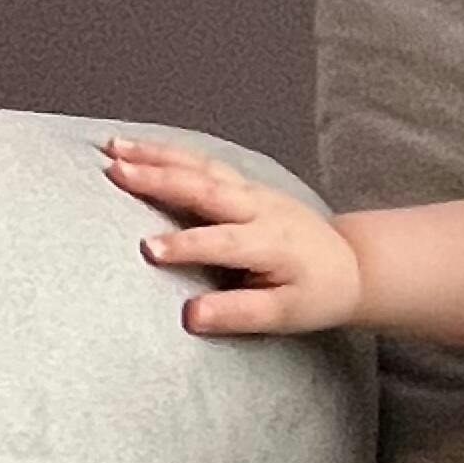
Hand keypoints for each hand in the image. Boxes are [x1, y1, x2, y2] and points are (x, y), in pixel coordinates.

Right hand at [102, 137, 363, 335]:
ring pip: (202, 167)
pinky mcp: (245, 185)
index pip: (223, 242)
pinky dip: (169, 152)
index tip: (146, 249)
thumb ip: (240, 313)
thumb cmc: (315, 293)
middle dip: (159, 178)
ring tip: (112, 147)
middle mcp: (259, 208)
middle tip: (114, 171)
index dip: (186, 245)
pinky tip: (137, 146)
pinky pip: (204, 162)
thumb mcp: (285, 314)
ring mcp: (252, 190)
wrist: (351, 263)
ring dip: (156, 155)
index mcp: (271, 242)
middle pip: (206, 188)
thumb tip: (191, 316)